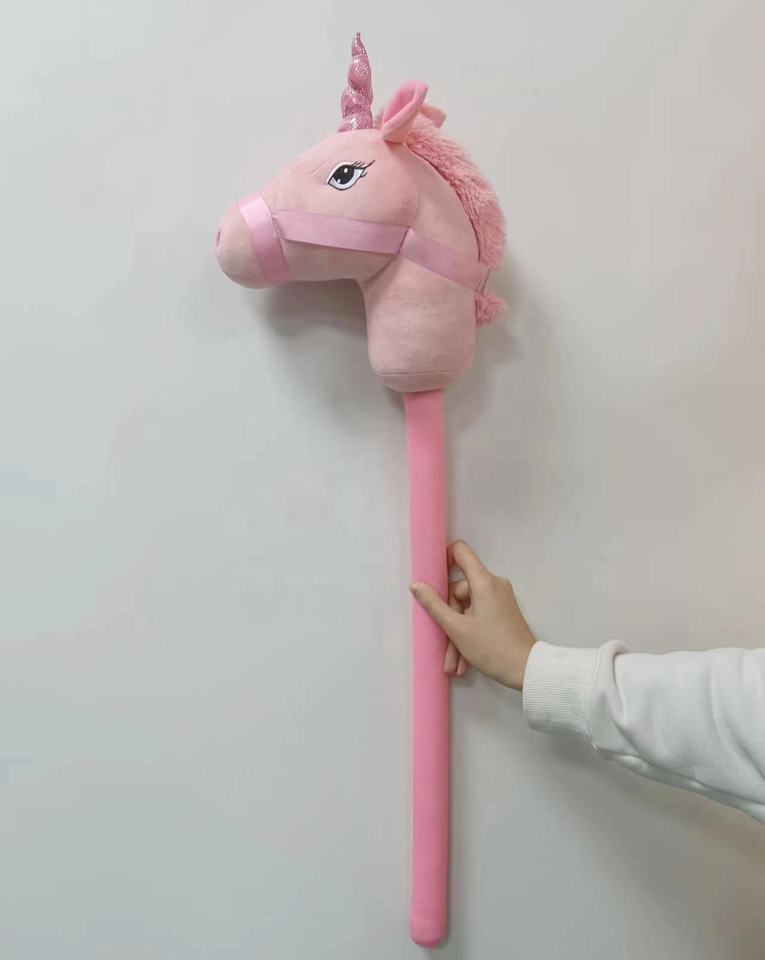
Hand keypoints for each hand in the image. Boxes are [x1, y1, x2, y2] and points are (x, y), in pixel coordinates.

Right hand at [409, 540, 535, 689]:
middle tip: (445, 650)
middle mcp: (493, 584)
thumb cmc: (491, 647)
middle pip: (460, 590)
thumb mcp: (457, 629)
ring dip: (458, 635)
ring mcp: (499, 598)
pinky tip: (463, 662)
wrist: (527, 670)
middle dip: (449, 620)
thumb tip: (416, 585)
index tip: (431, 576)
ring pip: (468, 609)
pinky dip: (469, 634)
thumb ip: (434, 605)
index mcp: (483, 582)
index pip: (461, 552)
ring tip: (453, 665)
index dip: (443, 558)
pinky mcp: (503, 611)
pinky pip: (479, 616)